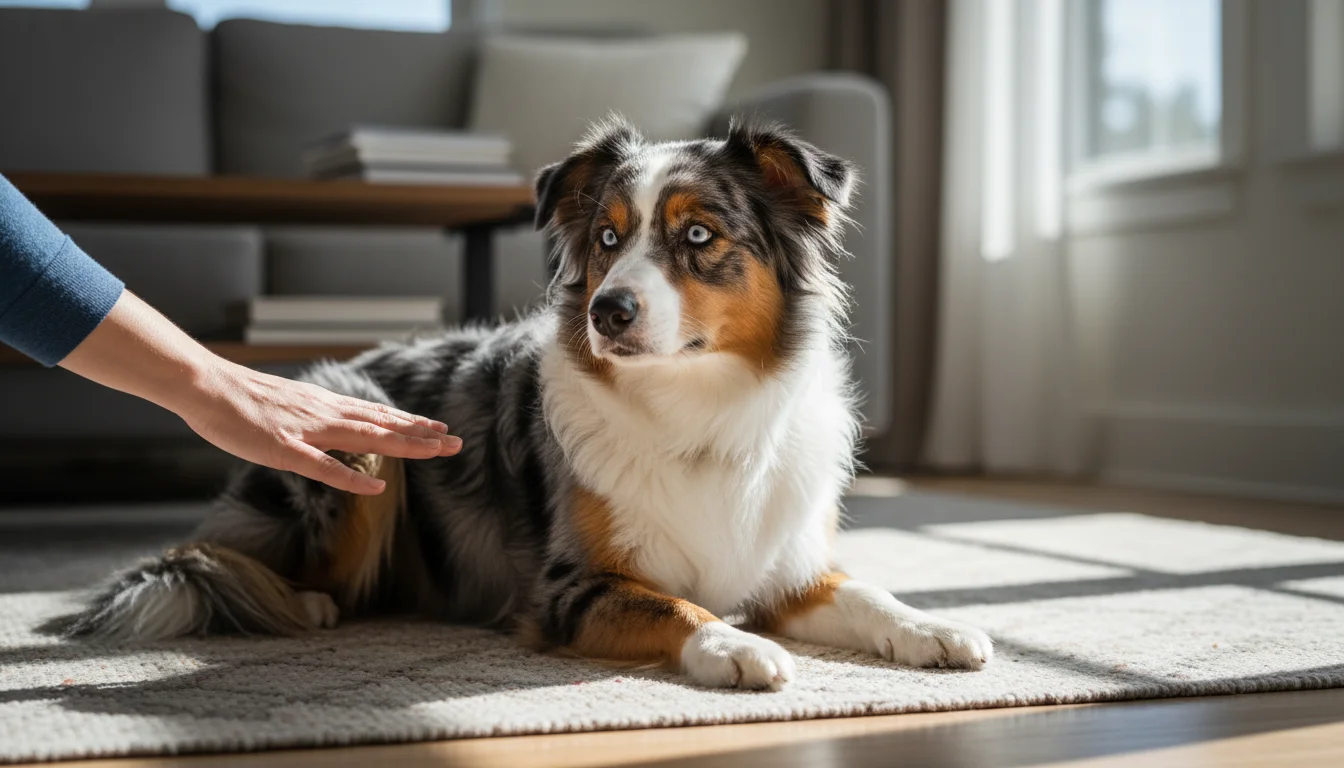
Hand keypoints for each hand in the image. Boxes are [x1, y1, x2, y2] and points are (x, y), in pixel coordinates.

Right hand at [179, 361, 460, 494]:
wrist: (205, 385)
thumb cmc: (241, 399)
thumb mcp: (287, 405)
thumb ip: (312, 417)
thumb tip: (331, 425)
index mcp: (324, 406)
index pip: (377, 415)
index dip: (410, 423)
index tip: (439, 430)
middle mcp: (324, 414)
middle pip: (382, 425)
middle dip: (420, 435)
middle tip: (456, 442)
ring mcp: (307, 430)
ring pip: (365, 439)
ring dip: (403, 446)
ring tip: (435, 452)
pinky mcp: (284, 449)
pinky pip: (323, 467)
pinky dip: (352, 479)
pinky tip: (378, 488)